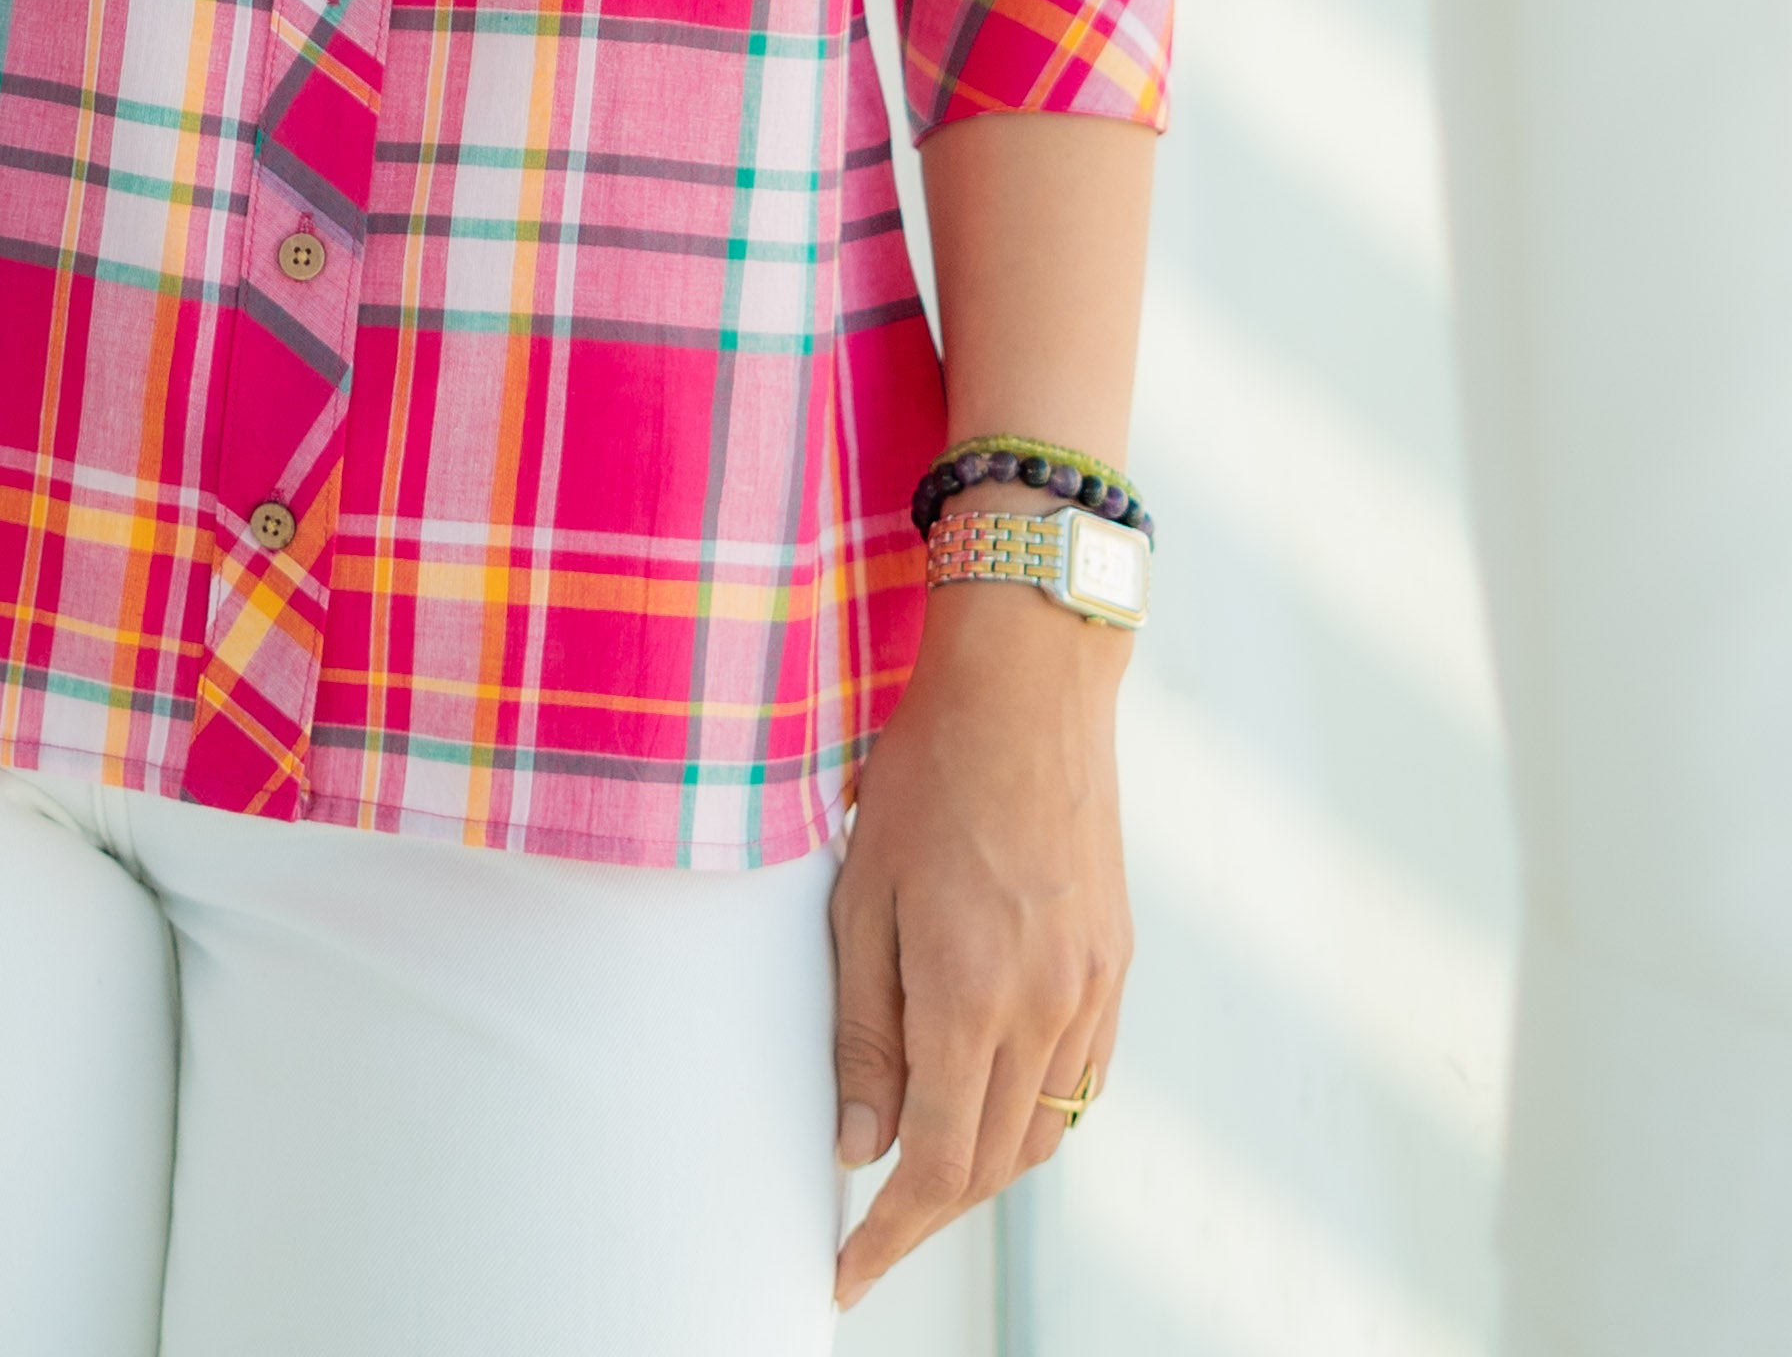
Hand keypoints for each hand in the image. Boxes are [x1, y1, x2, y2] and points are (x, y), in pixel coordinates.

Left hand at [829, 583, 1131, 1307]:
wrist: (1028, 688)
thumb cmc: (927, 776)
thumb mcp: (862, 897)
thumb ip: (862, 1030)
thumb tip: (857, 1145)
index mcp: (974, 995)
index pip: (937, 1166)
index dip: (889, 1236)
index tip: (844, 1272)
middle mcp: (1048, 1008)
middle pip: (993, 1165)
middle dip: (929, 1210)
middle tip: (869, 1228)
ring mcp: (1093, 988)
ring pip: (1044, 1133)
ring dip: (983, 1168)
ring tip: (920, 1168)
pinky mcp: (1116, 963)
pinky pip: (1081, 1081)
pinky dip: (1035, 1115)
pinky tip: (991, 1101)